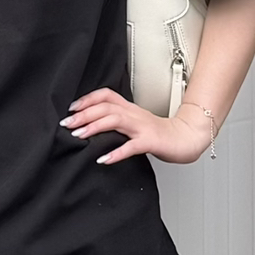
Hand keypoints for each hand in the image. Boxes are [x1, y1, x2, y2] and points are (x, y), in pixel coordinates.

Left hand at [62, 88, 211, 166]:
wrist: (186, 139)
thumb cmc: (160, 134)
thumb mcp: (135, 123)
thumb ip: (118, 122)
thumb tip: (92, 127)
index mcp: (130, 109)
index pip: (106, 96)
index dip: (88, 99)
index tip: (72, 108)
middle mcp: (134, 115)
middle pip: (107, 107)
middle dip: (84, 114)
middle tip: (67, 124)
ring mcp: (143, 128)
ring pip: (116, 120)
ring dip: (95, 127)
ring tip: (79, 135)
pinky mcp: (151, 142)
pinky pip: (132, 146)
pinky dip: (116, 152)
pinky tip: (103, 159)